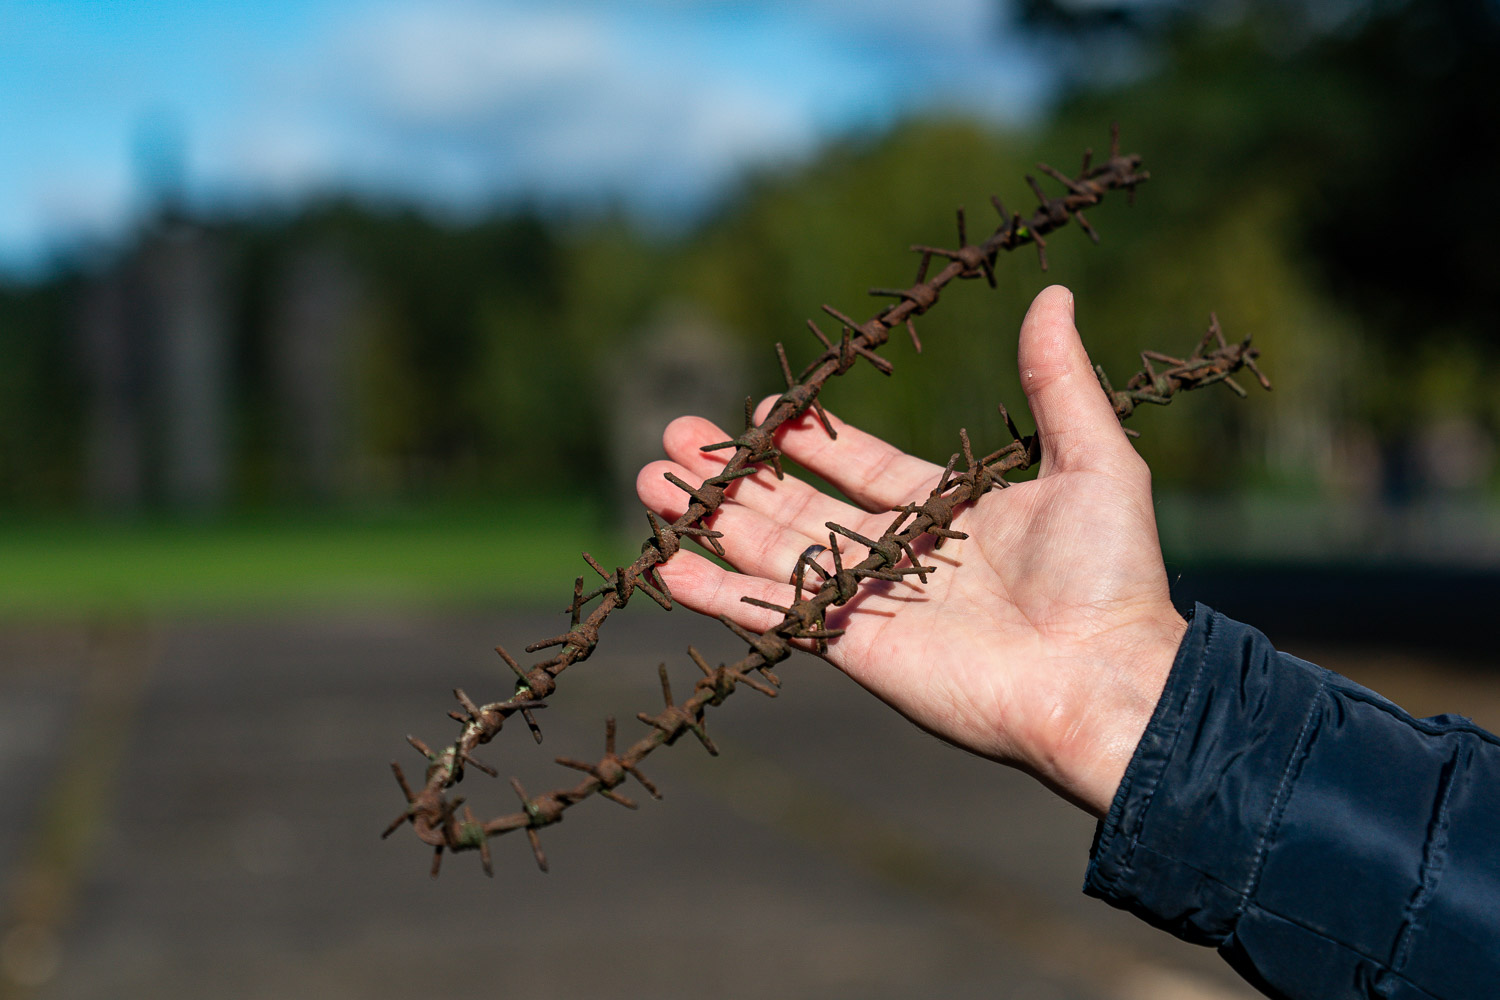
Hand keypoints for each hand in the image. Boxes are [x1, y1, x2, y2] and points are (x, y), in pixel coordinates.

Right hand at [635, 285, 1185, 815]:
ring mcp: (867, 601)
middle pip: (796, 505)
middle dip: (737, 473)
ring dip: (709, 519)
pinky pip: (770, 612)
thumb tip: (1054, 294)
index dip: (811, 441)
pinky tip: (668, 565)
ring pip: (769, 551)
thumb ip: (1056, 381)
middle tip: (677, 437)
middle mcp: (896, 554)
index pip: (860, 468)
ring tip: (648, 481)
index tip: (766, 411)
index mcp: (946, 511)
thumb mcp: (1092, 460)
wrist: (1101, 677)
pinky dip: (717, 594)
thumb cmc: (1108, 575)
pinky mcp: (848, 645)